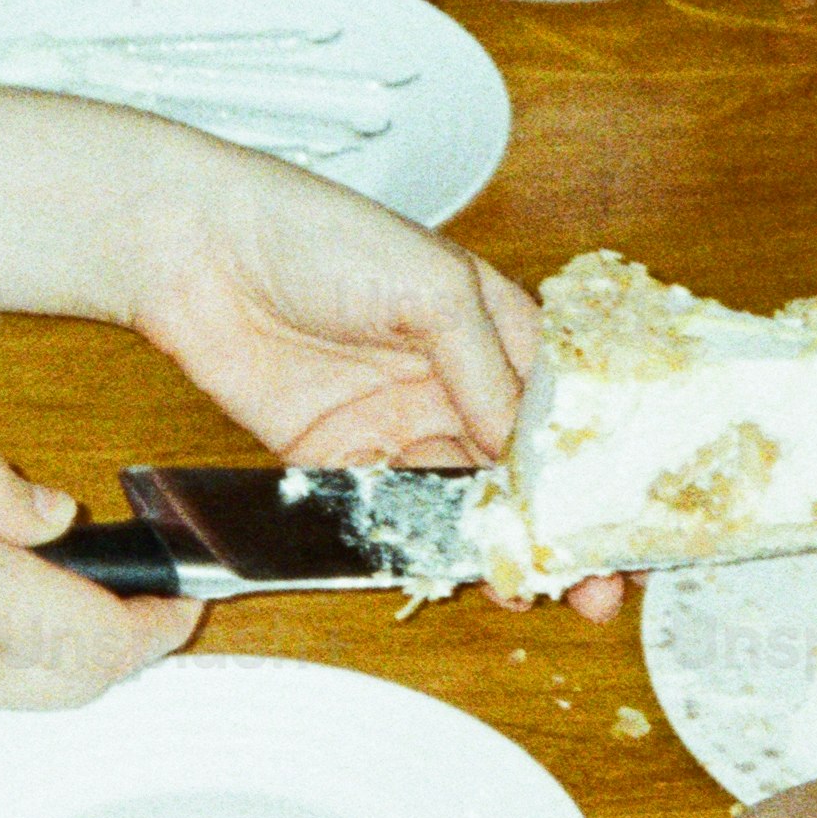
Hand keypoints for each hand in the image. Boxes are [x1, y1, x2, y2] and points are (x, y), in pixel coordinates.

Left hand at [120, 151, 624, 619]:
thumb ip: (487, 370)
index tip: (618, 527)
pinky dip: (416, 539)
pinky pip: (388, 510)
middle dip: (553, 526)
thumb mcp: (432, 287)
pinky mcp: (336, 455)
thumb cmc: (318, 233)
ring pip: (459, 500)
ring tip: (518, 583)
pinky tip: (439, 560)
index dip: (592, 470)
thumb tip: (526, 449)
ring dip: (488, 543)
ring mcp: (395, 420)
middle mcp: (451, 379)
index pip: (560, 410)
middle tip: (588, 584)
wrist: (197, 250)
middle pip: (518, 469)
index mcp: (493, 327)